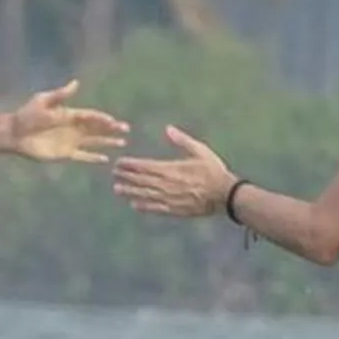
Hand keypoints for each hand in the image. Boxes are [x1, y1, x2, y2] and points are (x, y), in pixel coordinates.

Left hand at [6, 79, 128, 163]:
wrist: (15, 134)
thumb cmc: (27, 115)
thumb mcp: (43, 102)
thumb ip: (60, 95)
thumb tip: (76, 83)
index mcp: (69, 114)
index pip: (90, 116)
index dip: (102, 119)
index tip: (114, 122)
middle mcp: (73, 128)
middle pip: (96, 128)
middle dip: (111, 129)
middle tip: (126, 129)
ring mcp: (70, 142)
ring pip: (94, 142)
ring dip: (107, 142)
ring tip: (122, 143)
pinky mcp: (65, 154)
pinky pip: (83, 156)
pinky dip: (93, 158)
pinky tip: (105, 159)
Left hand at [112, 126, 237, 219]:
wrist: (225, 195)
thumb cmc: (214, 171)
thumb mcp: (201, 151)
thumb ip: (182, 140)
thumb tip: (168, 129)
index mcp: (171, 169)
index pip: (145, 166)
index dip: (130, 165)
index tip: (119, 162)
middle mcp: (167, 185)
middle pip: (141, 180)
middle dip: (126, 176)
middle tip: (113, 173)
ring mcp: (170, 198)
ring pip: (145, 195)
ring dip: (130, 191)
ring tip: (117, 189)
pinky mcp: (175, 210)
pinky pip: (156, 208)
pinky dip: (144, 206)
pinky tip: (134, 205)